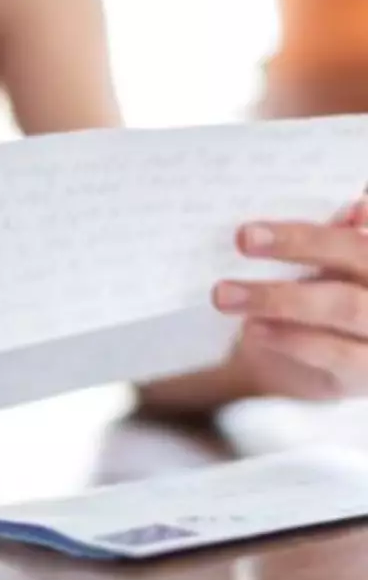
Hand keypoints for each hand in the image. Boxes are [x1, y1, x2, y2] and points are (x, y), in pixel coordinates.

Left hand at [213, 198, 367, 399]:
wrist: (290, 371)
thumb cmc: (304, 305)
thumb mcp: (314, 269)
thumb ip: (328, 240)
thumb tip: (350, 207)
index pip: (363, 234)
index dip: (348, 219)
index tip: (298, 211)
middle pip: (358, 254)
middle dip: (301, 242)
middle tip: (244, 238)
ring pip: (344, 305)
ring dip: (279, 296)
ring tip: (225, 294)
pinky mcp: (365, 372)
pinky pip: (334, 351)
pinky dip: (291, 338)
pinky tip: (253, 328)